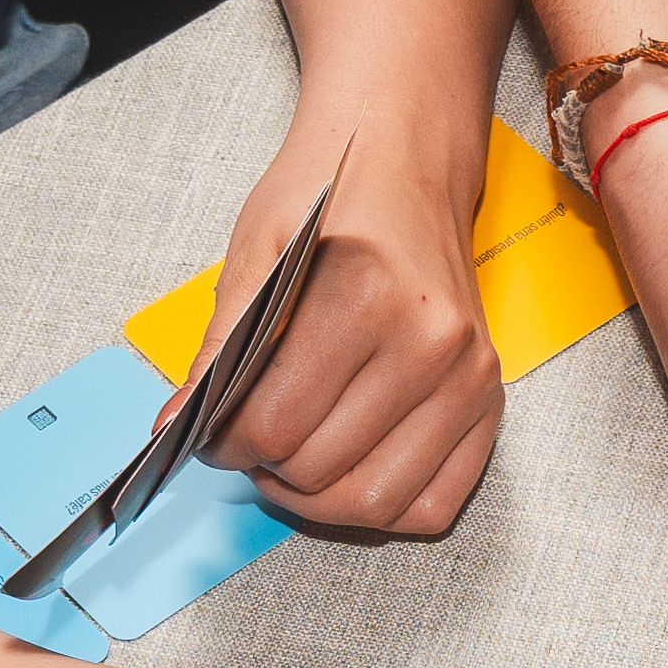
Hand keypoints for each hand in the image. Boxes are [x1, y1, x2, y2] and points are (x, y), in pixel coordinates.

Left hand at [207, 105, 507, 533]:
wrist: (407, 160)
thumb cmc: (334, 194)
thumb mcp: (257, 250)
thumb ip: (220, 346)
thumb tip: (178, 424)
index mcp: (365, 296)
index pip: (273, 424)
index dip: (225, 444)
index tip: (213, 434)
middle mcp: (429, 342)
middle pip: (318, 468)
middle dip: (265, 469)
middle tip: (248, 443)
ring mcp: (468, 376)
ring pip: (374, 501)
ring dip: (316, 500)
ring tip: (291, 462)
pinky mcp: (489, 399)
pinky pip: (435, 504)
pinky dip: (381, 507)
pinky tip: (348, 474)